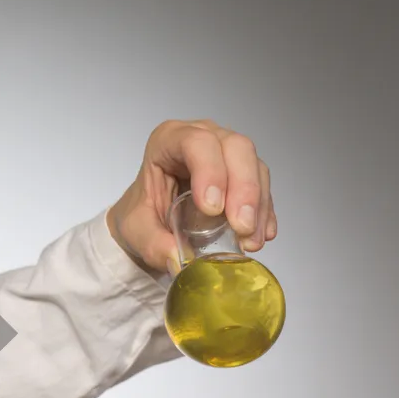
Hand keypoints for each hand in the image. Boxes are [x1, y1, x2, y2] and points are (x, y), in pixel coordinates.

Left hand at [107, 119, 275, 276]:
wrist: (151, 218)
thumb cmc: (142, 211)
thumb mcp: (134, 228)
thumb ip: (151, 242)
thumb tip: (176, 259)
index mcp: (169, 140)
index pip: (196, 142)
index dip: (210, 171)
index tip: (212, 209)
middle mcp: (204, 138)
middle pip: (236, 148)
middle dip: (244, 188)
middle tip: (241, 226)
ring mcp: (228, 153)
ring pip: (255, 166)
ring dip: (257, 205)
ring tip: (250, 240)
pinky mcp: (246, 173)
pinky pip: (263, 186)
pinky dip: (264, 212)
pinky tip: (261, 235)